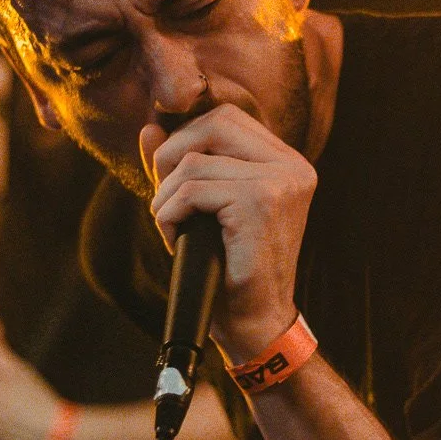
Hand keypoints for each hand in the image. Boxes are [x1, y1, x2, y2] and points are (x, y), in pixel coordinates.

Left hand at [143, 103, 317, 363]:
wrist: (255, 323)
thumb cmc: (229, 268)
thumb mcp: (203, 208)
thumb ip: (180, 165)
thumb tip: (149, 128)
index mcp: (287, 163)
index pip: (227, 116)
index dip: (186, 136)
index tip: (170, 174)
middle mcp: (292, 167)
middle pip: (213, 123)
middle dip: (172, 156)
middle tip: (166, 198)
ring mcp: (280, 183)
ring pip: (193, 161)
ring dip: (166, 197)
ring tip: (174, 228)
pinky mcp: (261, 204)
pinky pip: (190, 190)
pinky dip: (170, 215)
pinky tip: (178, 240)